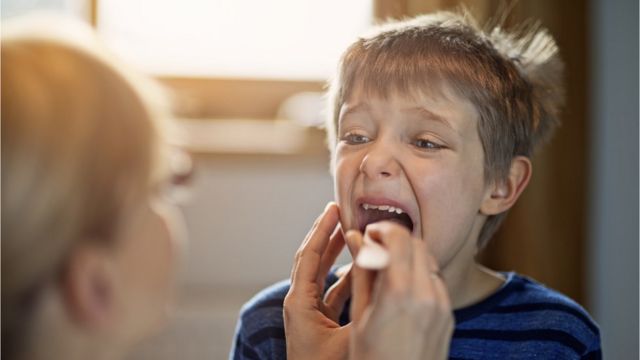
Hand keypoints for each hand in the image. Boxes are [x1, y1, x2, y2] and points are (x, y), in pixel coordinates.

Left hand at [283, 203, 351, 359]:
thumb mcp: (349, 337)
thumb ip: (365, 304)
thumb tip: (382, 271)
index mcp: (299, 304)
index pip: (309, 257)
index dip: (322, 231)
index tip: (333, 208)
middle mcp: (300, 305)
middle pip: (311, 260)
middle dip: (326, 236)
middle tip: (341, 212)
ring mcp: (308, 314)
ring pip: (321, 275)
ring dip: (336, 254)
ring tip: (352, 233)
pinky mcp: (318, 323)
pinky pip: (330, 291)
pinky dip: (344, 277)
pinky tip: (361, 268)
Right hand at [346, 222, 453, 359]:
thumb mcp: (359, 316)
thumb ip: (362, 272)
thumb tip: (357, 239)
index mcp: (399, 294)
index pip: (398, 239)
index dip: (382, 229)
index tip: (368, 233)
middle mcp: (426, 296)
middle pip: (416, 244)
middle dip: (395, 238)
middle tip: (375, 246)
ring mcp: (441, 306)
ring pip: (429, 259)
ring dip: (408, 254)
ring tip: (387, 265)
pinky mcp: (448, 315)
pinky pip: (436, 280)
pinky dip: (420, 273)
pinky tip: (402, 285)